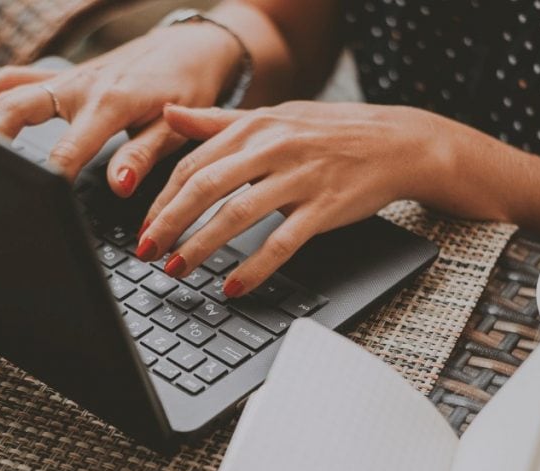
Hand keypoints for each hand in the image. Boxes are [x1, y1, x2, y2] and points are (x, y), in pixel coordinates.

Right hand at [0, 23, 242, 194]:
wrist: (191, 48)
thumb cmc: (186, 88)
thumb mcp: (173, 128)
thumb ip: (142, 157)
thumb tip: (119, 186)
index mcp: (111, 103)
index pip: (68, 148)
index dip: (49, 177)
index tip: (32, 200)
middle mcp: (81, 86)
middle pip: (18, 106)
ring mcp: (68, 78)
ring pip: (8, 88)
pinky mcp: (63, 74)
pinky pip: (14, 77)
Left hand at [136, 101, 453, 296]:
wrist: (396, 142)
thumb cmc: (330, 132)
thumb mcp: (272, 116)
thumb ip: (217, 121)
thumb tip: (167, 115)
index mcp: (254, 126)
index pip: (193, 163)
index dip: (162, 198)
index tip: (143, 227)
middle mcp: (273, 148)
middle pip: (206, 187)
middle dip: (169, 223)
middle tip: (147, 252)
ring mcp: (300, 178)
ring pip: (238, 215)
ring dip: (202, 246)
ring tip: (178, 270)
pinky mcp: (324, 207)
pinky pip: (283, 241)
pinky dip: (255, 266)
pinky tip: (234, 285)